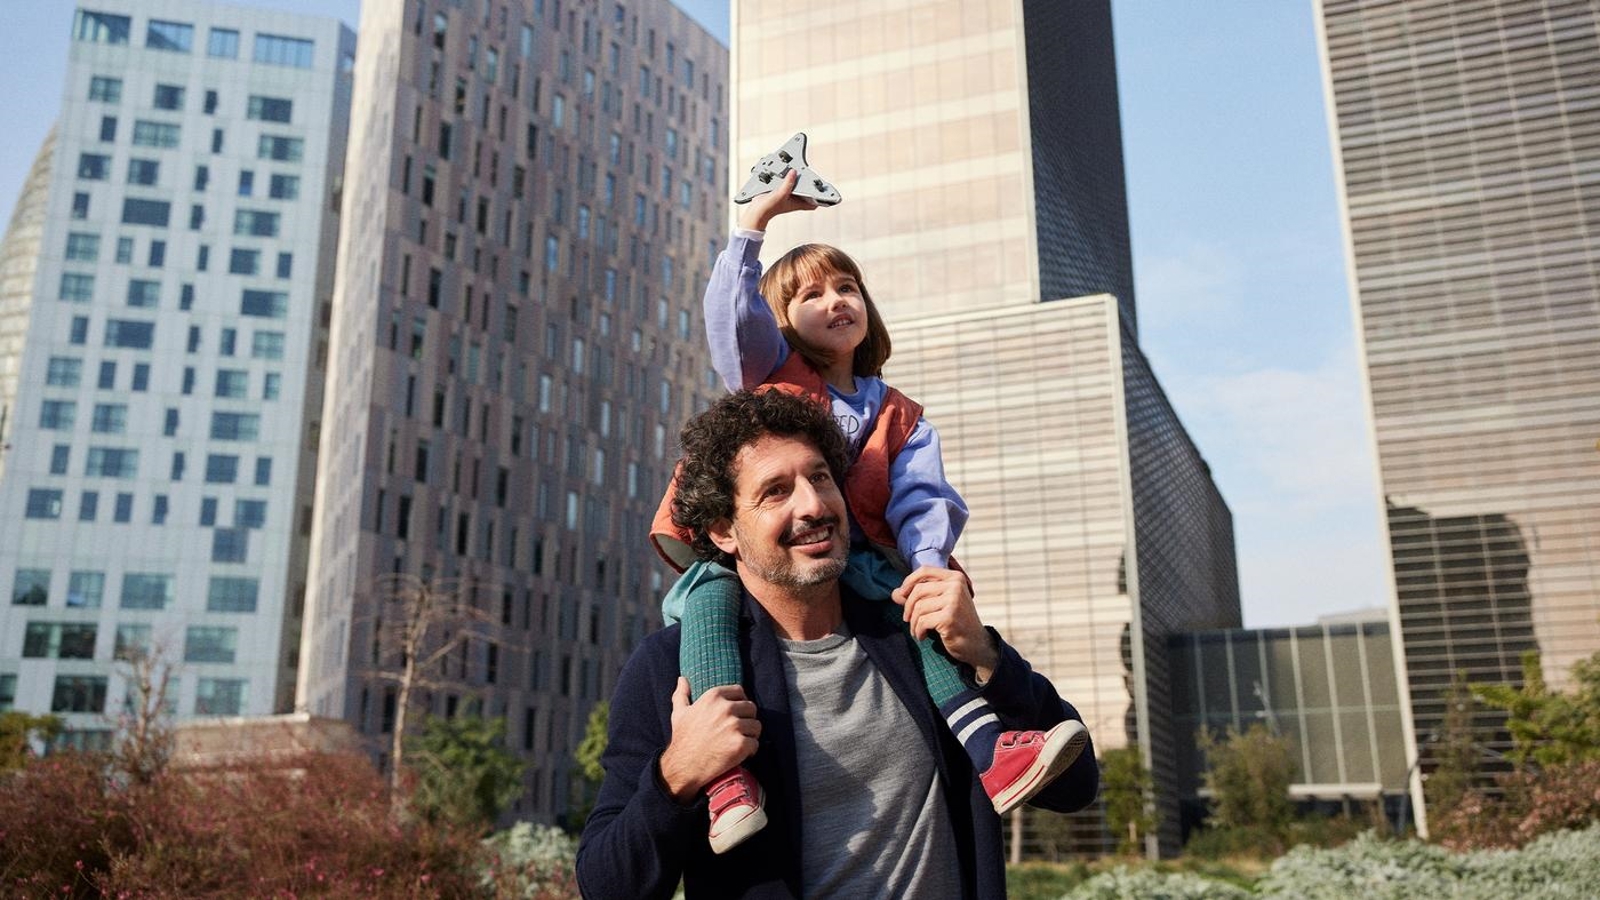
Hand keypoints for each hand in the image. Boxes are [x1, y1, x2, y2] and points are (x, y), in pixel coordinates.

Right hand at [658, 678, 761, 802]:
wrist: (683, 767)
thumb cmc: (682, 739)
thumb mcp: (679, 713)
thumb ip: (682, 694)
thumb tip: (682, 679)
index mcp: (714, 696)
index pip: (739, 691)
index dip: (740, 703)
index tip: (735, 714)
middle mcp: (726, 708)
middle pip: (751, 708)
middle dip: (747, 719)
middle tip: (738, 732)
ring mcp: (734, 726)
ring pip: (756, 726)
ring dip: (751, 735)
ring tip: (740, 743)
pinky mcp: (740, 744)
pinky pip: (756, 743)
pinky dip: (751, 751)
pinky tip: (742, 755)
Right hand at [737, 169, 818, 231]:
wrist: (756, 210)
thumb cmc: (769, 207)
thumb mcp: (780, 194)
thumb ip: (788, 183)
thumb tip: (794, 172)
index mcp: (799, 203)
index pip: (815, 203)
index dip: (821, 197)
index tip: (826, 190)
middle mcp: (795, 199)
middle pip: (807, 190)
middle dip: (809, 182)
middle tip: (810, 173)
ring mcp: (788, 194)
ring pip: (797, 184)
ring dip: (797, 178)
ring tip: (798, 170)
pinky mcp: (781, 190)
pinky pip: (787, 182)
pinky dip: (787, 177)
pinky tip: (786, 171)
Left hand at [892, 567, 998, 681]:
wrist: (976, 644)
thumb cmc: (956, 623)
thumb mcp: (938, 606)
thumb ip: (917, 598)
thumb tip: (894, 593)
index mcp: (955, 577)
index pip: (924, 570)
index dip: (908, 581)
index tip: (901, 595)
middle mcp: (956, 585)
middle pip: (918, 590)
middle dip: (908, 607)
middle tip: (908, 620)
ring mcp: (954, 600)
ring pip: (919, 607)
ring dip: (914, 623)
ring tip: (918, 631)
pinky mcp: (949, 616)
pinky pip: (922, 621)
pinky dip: (918, 631)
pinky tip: (922, 636)